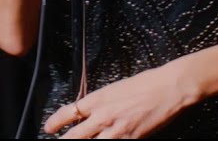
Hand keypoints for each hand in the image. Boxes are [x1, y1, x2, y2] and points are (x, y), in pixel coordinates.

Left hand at [43, 65, 195, 138]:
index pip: (68, 112)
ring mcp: (116, 131)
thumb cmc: (146, 83)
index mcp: (98, 99)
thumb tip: (90, 112)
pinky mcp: (131, 140)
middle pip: (74, 137)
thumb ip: (101, 102)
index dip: (55, 122)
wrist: (169, 88)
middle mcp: (103, 116)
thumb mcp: (116, 88)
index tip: (48, 129)